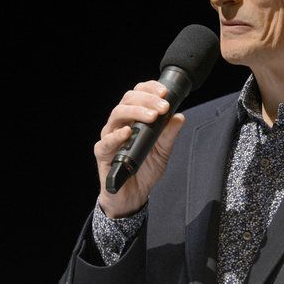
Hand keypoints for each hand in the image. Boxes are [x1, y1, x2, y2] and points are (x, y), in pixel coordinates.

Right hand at [94, 81, 186, 218]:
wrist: (133, 195)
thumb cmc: (144, 170)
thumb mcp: (163, 152)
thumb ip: (169, 135)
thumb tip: (179, 117)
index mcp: (133, 119)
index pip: (138, 94)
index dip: (150, 89)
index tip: (165, 92)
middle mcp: (120, 124)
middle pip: (127, 100)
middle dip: (147, 99)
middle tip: (163, 107)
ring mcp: (110, 136)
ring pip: (117, 114)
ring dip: (136, 112)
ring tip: (151, 117)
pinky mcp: (103, 153)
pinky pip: (106, 141)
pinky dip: (117, 135)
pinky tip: (127, 133)